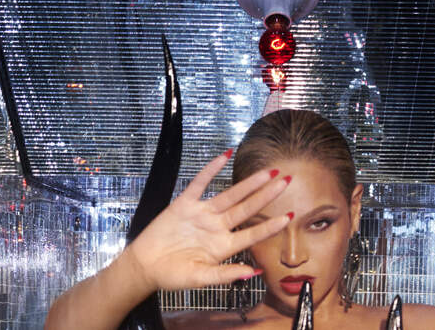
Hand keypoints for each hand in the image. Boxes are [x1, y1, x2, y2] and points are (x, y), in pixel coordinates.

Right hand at [119, 150, 291, 291]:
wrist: (145, 266)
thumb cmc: (172, 275)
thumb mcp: (200, 278)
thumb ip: (225, 275)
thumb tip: (252, 274)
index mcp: (223, 246)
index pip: (252, 234)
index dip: (270, 226)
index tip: (289, 216)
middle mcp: (216, 227)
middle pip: (246, 208)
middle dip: (266, 195)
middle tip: (286, 181)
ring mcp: (202, 214)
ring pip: (230, 194)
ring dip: (248, 183)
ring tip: (267, 172)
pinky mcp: (184, 204)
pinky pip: (200, 183)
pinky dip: (211, 169)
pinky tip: (225, 157)